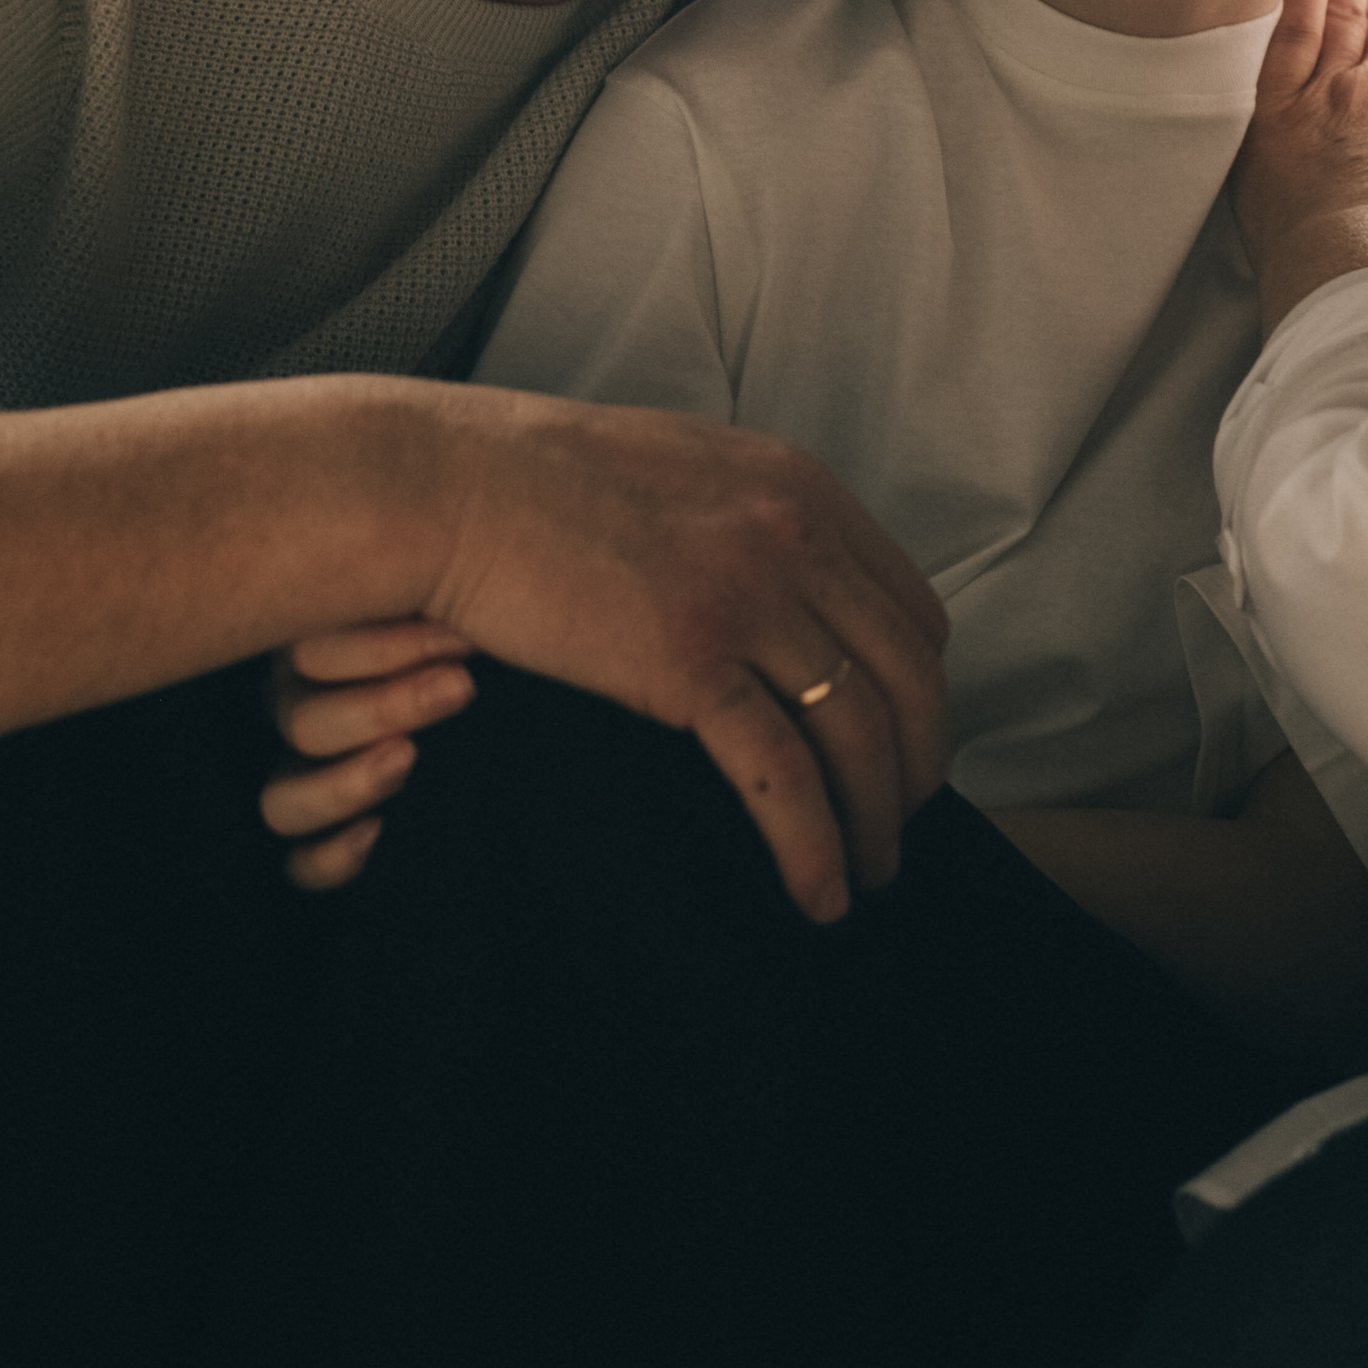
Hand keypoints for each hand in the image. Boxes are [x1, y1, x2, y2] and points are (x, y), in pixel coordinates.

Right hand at [300, 389, 950, 923]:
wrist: (448, 485)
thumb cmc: (540, 483)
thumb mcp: (681, 471)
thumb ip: (748, 521)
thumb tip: (783, 592)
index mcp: (798, 487)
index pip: (914, 610)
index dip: (918, 694)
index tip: (901, 747)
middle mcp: (793, 534)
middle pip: (910, 678)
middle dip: (917, 767)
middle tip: (898, 824)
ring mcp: (745, 596)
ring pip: (862, 734)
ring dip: (878, 822)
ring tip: (867, 875)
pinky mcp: (687, 662)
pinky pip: (785, 778)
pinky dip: (814, 849)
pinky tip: (818, 896)